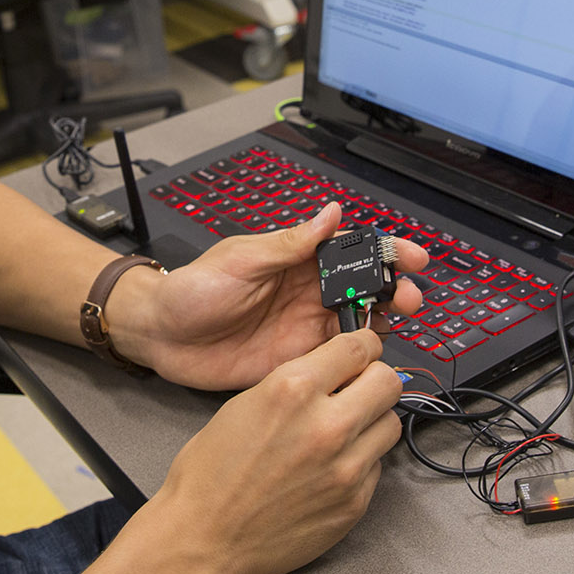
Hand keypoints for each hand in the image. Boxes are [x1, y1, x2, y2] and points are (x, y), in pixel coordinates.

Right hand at [81, 330, 404, 573]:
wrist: (205, 537)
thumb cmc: (210, 474)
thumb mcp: (244, 404)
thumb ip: (294, 383)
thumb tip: (330, 372)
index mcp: (293, 390)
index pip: (358, 347)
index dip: (362, 345)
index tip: (362, 349)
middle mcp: (326, 425)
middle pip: (388, 382)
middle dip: (375, 379)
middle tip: (359, 387)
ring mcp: (346, 467)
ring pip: (390, 423)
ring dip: (372, 420)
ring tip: (345, 430)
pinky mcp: (355, 502)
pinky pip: (376, 466)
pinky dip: (360, 460)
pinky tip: (331, 466)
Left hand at [112, 202, 426, 390]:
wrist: (161, 336)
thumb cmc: (192, 289)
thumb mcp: (241, 260)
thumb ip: (289, 243)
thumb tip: (331, 212)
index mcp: (295, 260)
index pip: (349, 251)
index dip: (383, 252)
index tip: (412, 256)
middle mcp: (305, 293)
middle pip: (363, 289)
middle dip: (394, 289)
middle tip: (409, 297)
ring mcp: (304, 328)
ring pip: (358, 324)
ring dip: (383, 322)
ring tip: (397, 322)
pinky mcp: (296, 360)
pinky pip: (337, 359)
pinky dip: (359, 358)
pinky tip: (371, 358)